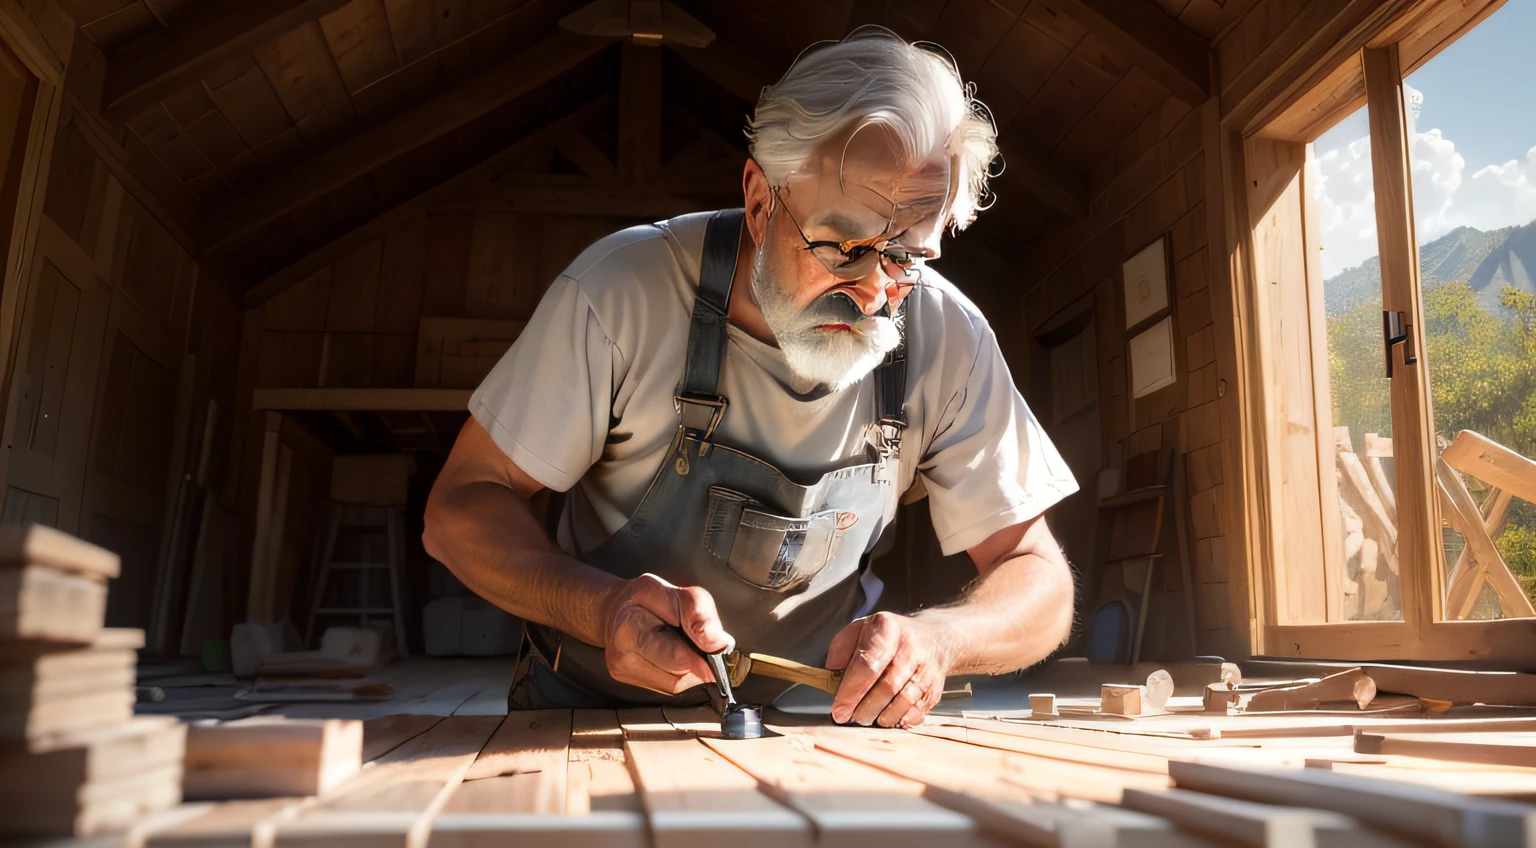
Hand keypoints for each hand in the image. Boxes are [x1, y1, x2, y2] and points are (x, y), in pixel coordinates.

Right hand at [600, 574, 733, 694]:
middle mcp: (621, 655)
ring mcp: (623, 672)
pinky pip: (667, 686)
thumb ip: (698, 614)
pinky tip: (676, 655)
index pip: (674, 656)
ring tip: (686, 646)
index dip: (702, 659)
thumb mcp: (673, 592)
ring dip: (690, 669)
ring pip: (675, 685)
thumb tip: (720, 644)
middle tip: (709, 649)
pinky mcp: (629, 681)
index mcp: (629, 627)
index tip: (720, 655)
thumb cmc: (643, 599)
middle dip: (699, 662)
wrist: (613, 609)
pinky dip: (680, 673)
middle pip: (677, 675)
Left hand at [825, 611, 954, 727]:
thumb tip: (830, 678)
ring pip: (903, 701)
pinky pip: (918, 711)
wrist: (932, 638)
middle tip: (851, 717)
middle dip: (865, 708)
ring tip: (867, 718)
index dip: (851, 691)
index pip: (867, 664)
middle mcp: (910, 647)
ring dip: (882, 717)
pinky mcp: (935, 688)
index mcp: (886, 628)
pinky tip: (888, 718)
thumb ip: (840, 652)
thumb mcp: (859, 631)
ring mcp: (926, 669)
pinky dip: (900, 720)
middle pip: (886, 687)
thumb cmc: (887, 638)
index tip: (839, 710)